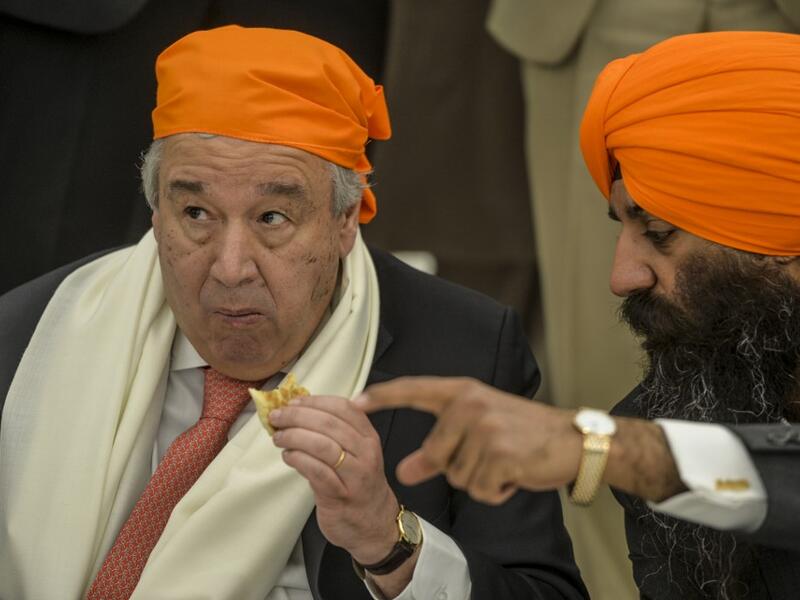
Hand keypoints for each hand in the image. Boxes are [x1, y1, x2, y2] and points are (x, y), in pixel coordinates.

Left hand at [268, 395, 400, 564]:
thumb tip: (298, 411)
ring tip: (279, 437)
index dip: (316, 401)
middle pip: (329, 423)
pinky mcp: (340, 495)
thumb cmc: (359, 484)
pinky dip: (298, 459)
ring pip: (322, 445)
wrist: (374, 524)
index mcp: (368, 437)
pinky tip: (288, 456)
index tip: (294, 401)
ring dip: (294, 437)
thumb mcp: (355, 453)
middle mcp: (366, 452)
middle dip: (298, 416)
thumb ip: (333, 432)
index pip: (344, 408)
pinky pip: (316, 471)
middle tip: (277, 416)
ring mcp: (355, 474)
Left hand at [355, 377, 582, 503]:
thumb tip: (402, 472)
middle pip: (435, 454)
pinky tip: (514, 474)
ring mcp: (486, 429)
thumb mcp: (478, 431)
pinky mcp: (501, 454)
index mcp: (463, 392)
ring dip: (480, 480)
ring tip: (505, 461)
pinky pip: (480, 489)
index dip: (382, 396)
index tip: (355, 402)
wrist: (571, 441)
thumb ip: (437, 450)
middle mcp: (470, 405)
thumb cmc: (522, 433)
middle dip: (458, 466)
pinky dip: (496, 491)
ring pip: (457, 476)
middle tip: (491, 454)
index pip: (414, 390)